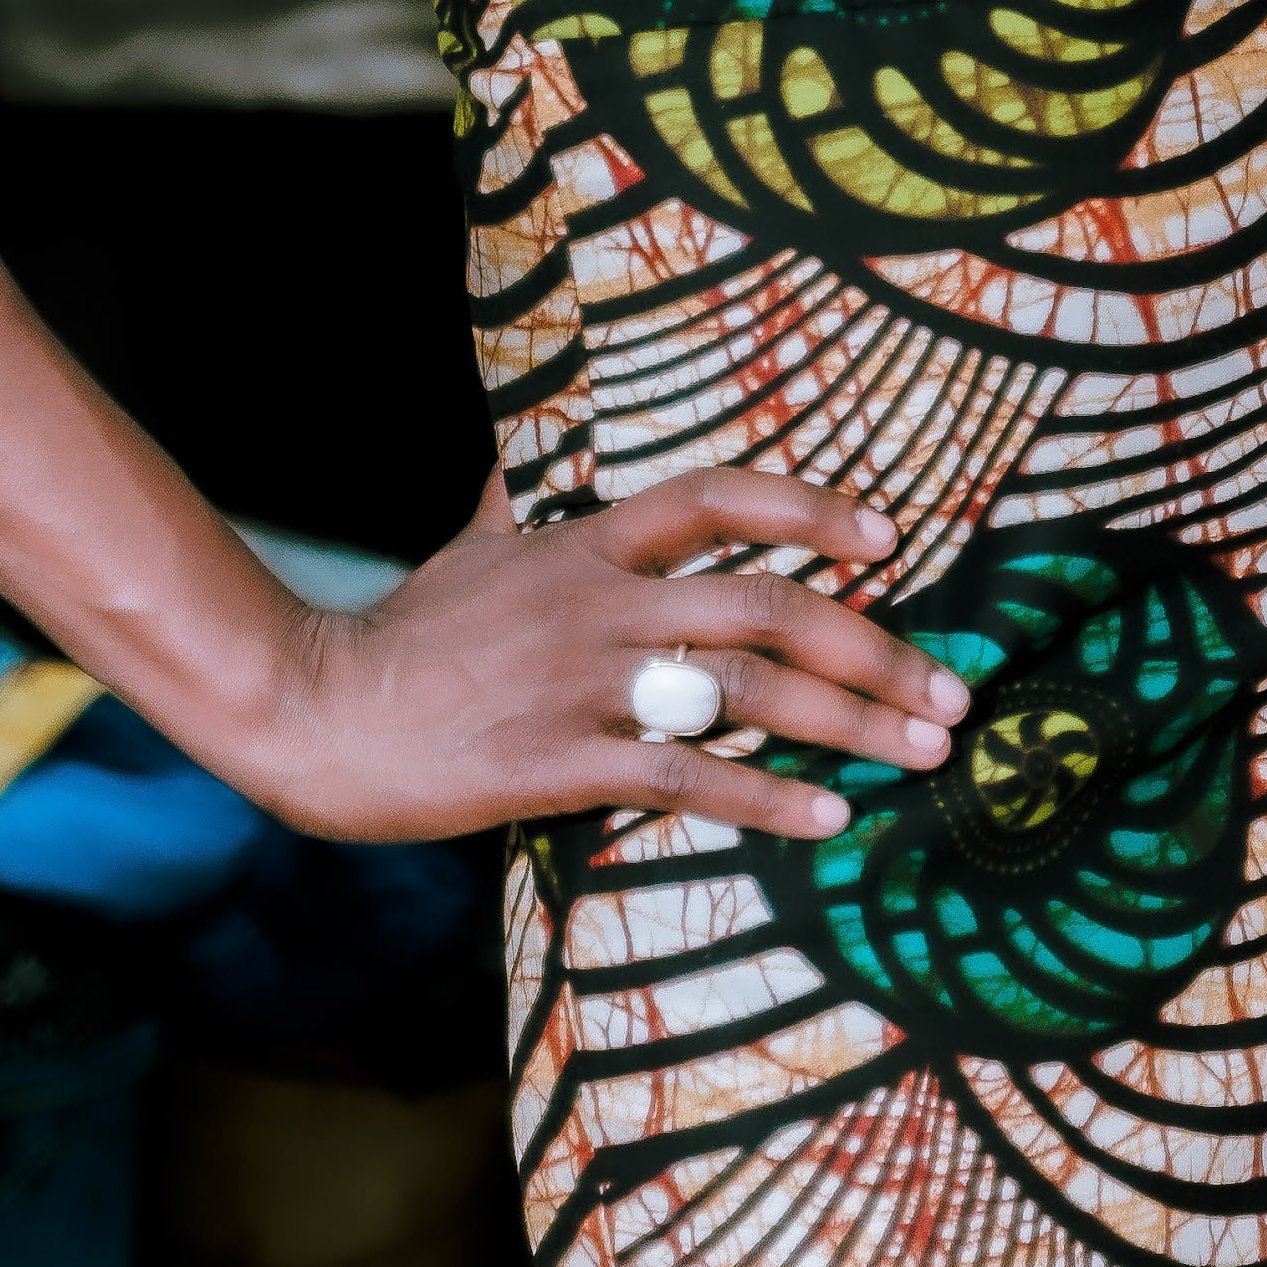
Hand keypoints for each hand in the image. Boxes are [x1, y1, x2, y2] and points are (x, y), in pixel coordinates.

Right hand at [237, 465, 966, 845]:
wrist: (317, 707)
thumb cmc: (404, 631)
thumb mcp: (471, 541)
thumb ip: (517, 498)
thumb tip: (528, 447)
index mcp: (589, 540)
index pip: (722, 496)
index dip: (812, 511)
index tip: (888, 541)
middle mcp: (604, 600)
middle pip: (770, 604)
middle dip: (875, 649)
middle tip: (949, 694)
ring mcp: (586, 681)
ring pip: (747, 689)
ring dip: (850, 724)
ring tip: (921, 754)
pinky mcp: (561, 761)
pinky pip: (687, 777)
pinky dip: (766, 798)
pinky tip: (826, 819)